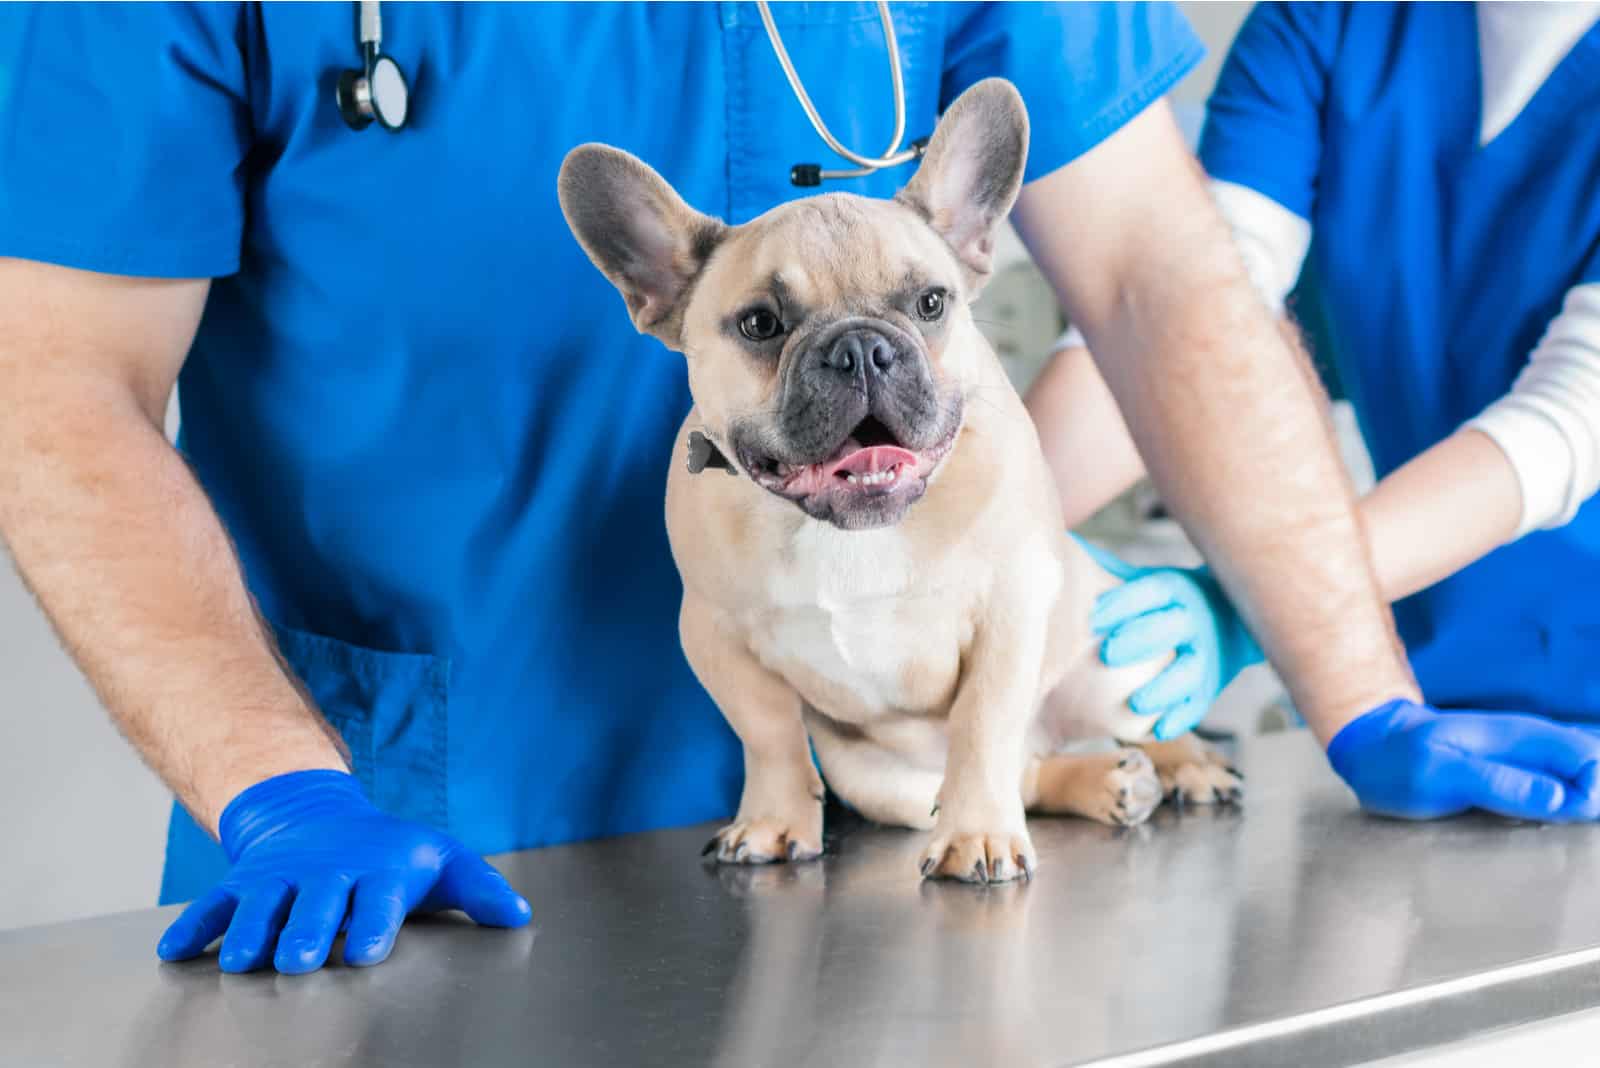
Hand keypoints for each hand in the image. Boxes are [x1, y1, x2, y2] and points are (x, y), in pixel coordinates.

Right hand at [157, 770, 530, 973]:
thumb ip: (478, 888)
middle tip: (303, 957)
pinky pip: (214, 904)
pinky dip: (194, 926)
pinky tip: (174, 952)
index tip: (368, 949)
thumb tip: (519, 914)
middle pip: (317, 903)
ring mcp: (281, 878)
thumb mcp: (440, 860)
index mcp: (376, 871)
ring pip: (263, 904)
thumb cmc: (391, 853)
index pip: (377, 898)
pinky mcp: (244, 884)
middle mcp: (326, 874)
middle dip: (309, 929)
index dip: (373, 922)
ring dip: (251, 931)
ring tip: (242, 960)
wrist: (322, 816)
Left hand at [1077, 537, 1262, 739]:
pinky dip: (1180, 717)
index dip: (1124, 602)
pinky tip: (1157, 730)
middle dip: (1141, 639)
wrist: (1230, 622)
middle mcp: (1193, 621)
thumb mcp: (1145, 580)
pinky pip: (1198, 704)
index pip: (1152, 591)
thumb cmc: (1165, 603)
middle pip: (1172, 628)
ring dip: (1165, 688)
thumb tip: (1056, 550)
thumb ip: (1106, 570)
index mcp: (1174, 590)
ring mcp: (1205, 656)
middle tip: (1108, 653)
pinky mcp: (1209, 687)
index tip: (1092, 615)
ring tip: (1137, 703)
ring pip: (1189, 672)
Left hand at [1327, 699, 1599, 820]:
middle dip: (1593, 798)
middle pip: (1591, 765)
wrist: (1370, 747)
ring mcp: (1523, 756)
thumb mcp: (1440, 774)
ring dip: (1580, 800)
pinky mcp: (1514, 772)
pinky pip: (1557, 782)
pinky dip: (1564, 801)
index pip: (1586, 758)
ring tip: (1563, 824)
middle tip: (1568, 826)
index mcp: (1518, 737)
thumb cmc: (1399, 761)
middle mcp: (1529, 742)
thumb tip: (1562, 799)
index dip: (1593, 792)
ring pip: (1576, 773)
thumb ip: (1500, 783)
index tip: (1574, 817)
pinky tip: (1554, 816)